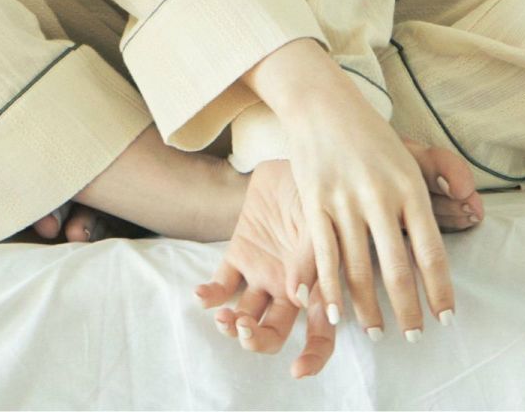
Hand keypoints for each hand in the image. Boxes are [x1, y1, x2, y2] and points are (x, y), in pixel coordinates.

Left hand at [194, 158, 342, 378]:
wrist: (291, 154)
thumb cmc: (317, 185)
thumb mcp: (320, 217)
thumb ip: (314, 258)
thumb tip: (302, 301)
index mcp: (318, 282)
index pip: (322, 333)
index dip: (314, 356)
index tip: (298, 370)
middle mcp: (289, 285)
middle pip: (276, 331)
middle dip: (260, 342)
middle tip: (245, 331)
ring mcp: (262, 272)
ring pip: (248, 315)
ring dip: (234, 325)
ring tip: (225, 317)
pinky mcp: (238, 255)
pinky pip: (222, 285)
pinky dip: (210, 297)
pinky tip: (201, 297)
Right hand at [280, 83, 458, 340]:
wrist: (321, 102)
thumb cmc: (370, 133)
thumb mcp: (408, 156)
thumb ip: (430, 188)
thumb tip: (465, 209)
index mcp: (409, 185)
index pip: (430, 251)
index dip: (438, 290)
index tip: (444, 318)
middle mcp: (379, 195)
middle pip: (396, 268)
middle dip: (407, 309)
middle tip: (414, 335)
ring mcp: (344, 200)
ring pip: (358, 269)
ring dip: (368, 308)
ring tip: (376, 333)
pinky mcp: (314, 202)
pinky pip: (324, 255)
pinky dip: (329, 290)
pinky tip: (334, 314)